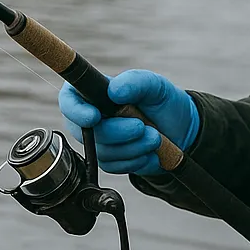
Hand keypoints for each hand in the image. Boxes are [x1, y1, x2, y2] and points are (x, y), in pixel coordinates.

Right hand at [57, 69, 200, 175]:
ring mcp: (99, 142)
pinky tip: (151, 151)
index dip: (76, 111)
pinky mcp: (110, 161)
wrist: (180, 129)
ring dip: (133, 147)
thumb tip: (114, 91)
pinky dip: (137, 160)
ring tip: (155, 137)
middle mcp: (91, 119)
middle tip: (142, 126)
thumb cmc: (162, 102)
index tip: (95, 116)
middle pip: (86, 132)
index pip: (69, 101)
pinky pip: (115, 167)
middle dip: (117, 132)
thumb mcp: (154, 85)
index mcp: (93, 93)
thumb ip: (135, 82)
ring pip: (103, 152)